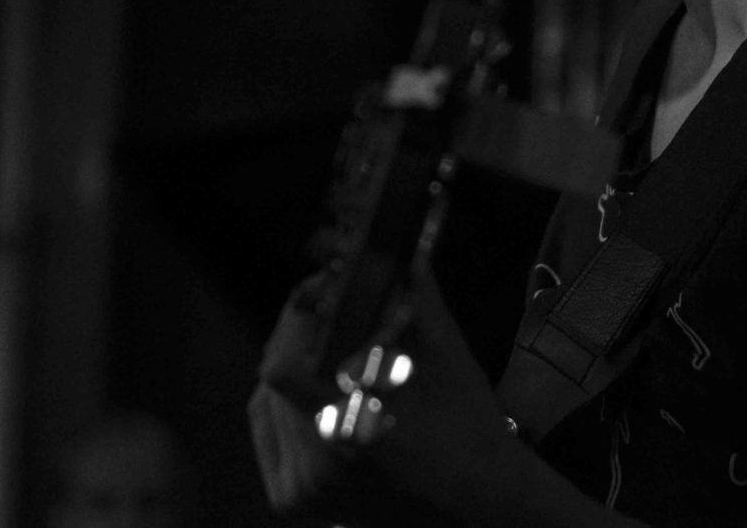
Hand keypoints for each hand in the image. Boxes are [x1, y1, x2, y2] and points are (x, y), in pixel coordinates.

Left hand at [249, 266, 524, 525]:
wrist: (479, 501)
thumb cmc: (469, 427)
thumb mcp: (448, 355)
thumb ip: (416, 294)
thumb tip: (397, 245)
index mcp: (354, 430)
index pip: (283, 366)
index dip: (297, 318)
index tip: (320, 291)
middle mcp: (318, 468)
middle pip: (275, 373)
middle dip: (301, 332)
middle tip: (329, 308)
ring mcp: (301, 491)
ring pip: (267, 398)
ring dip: (295, 364)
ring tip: (334, 350)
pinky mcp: (292, 502)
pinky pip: (267, 429)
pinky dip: (283, 402)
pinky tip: (319, 390)